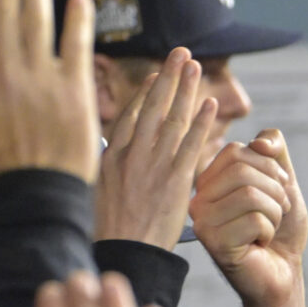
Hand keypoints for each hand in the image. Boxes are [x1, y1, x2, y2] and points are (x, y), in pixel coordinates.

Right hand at [94, 49, 221, 248]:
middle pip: (151, 106)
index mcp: (109, 156)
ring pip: (172, 118)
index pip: (129, 115)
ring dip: (186, 90)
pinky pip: (191, 144)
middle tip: (181, 53)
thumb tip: (110, 154)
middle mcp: (130, 154)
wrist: (124, 254)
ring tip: (197, 67)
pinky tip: (211, 104)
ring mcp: (154, 165)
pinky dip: (202, 123)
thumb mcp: (96, 192)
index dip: (145, 93)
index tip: (157, 75)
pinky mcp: (176, 180)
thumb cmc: (108, 231)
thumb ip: (107, 168)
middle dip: (168, 77)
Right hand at [191, 129, 307, 306]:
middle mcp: (198, 199)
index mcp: (209, 180)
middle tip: (278, 213)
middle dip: (275, 191)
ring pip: (249, 194)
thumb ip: (274, 150)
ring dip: (274, 213)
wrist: (284, 272)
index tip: (279, 190)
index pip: (237, 151)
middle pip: (243, 171)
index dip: (269, 168)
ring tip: (267, 230)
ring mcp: (203, 221)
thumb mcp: (282, 181)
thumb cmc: (280, 229)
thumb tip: (261, 142)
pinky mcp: (214, 242)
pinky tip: (260, 245)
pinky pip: (254, 220)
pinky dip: (269, 231)